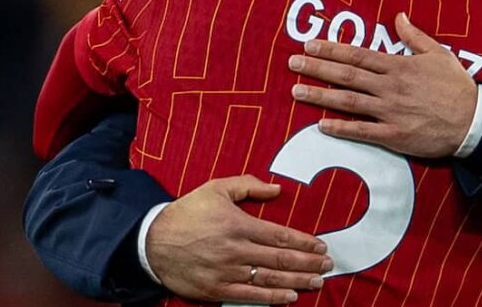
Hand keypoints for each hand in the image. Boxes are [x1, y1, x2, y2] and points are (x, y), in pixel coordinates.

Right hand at [147, 174, 332, 304]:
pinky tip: (291, 297)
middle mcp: (236, 250)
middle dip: (308, 263)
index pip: (280, 235)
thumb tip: (277, 189)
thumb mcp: (216, 189)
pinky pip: (250, 295)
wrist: (152, 241)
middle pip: (280, 259)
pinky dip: (272, 298)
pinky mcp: (216, 289)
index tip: (321, 246)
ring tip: (318, 281)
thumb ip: (248, 185)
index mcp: (238, 224)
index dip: (304, 242)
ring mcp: (227, 272)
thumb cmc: (188, 213)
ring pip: (269, 278)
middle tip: (329, 265)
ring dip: (297, 281)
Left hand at [288, 12, 477, 157]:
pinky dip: (341, 128)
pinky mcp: (395, 135)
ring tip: (296, 91)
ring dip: (320, 96)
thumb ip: (414, 36)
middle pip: (347, 75)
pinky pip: (363, 131)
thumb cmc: (457, 87)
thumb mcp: (439, 54)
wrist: (474, 121)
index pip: (358, 55)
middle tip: (292, 63)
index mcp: (399, 66)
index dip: (332, 49)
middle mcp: (390, 87)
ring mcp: (391, 112)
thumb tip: (398, 16)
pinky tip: (321, 125)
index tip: (310, 45)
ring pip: (349, 102)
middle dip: (317, 68)